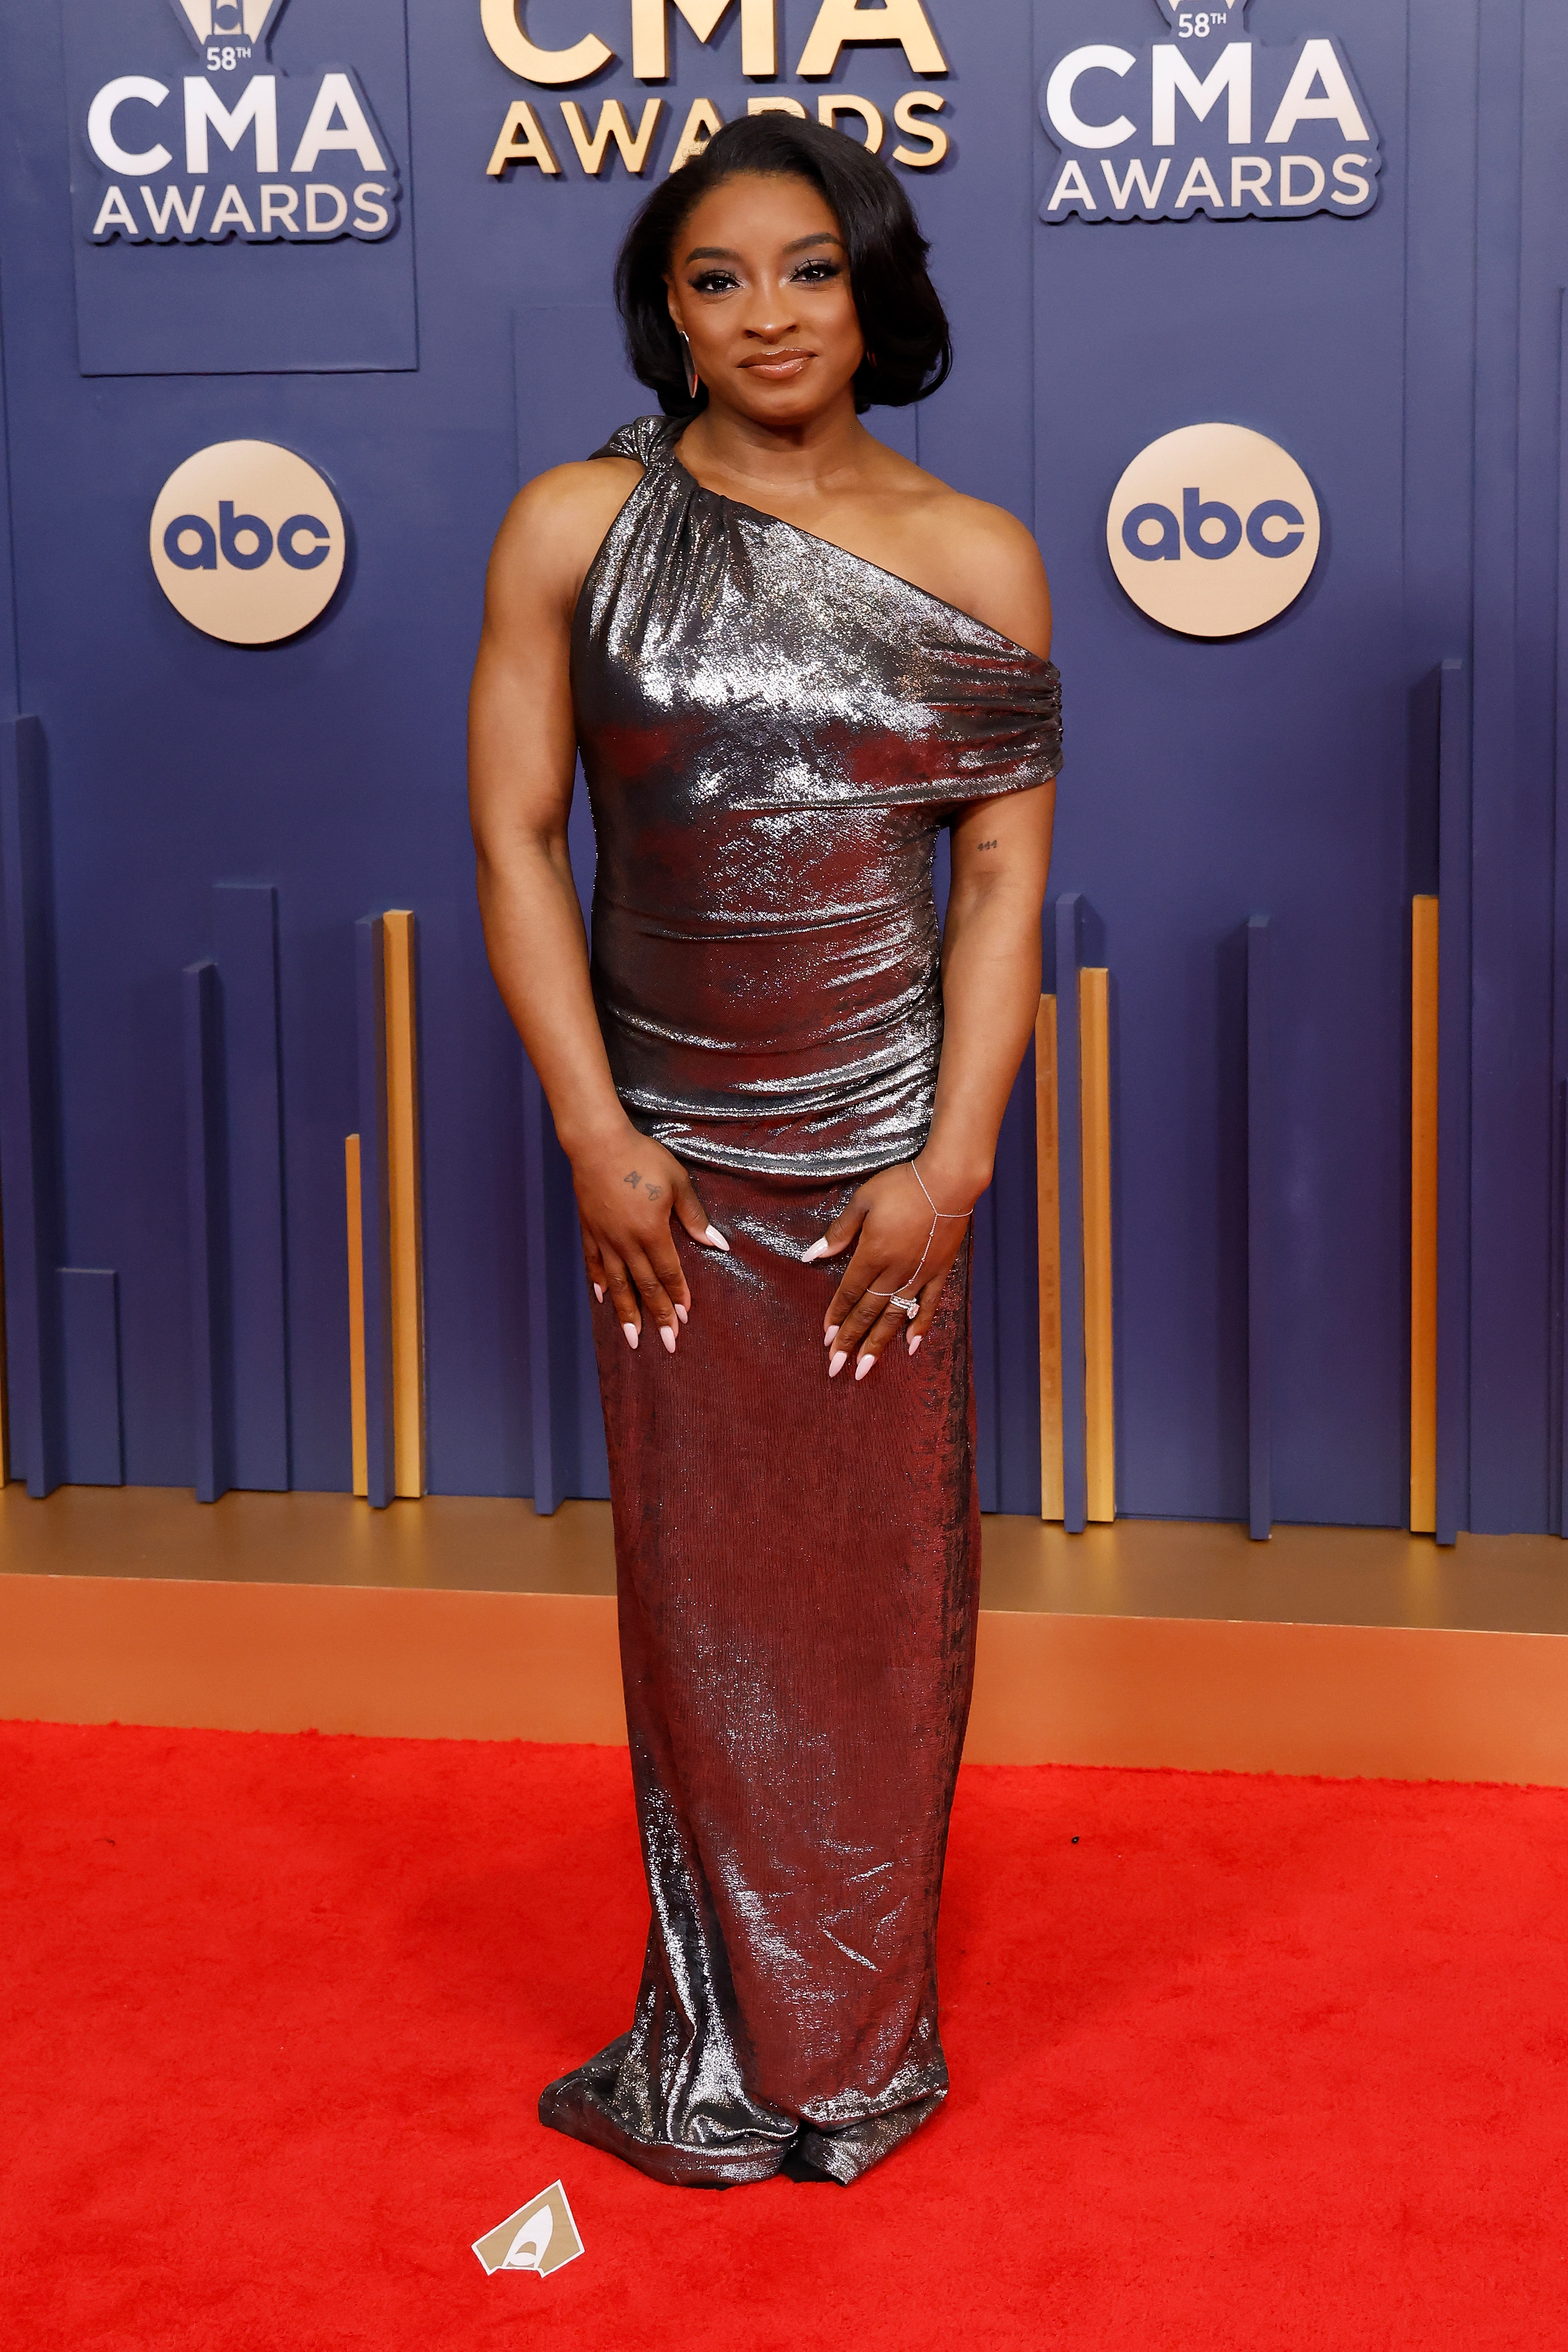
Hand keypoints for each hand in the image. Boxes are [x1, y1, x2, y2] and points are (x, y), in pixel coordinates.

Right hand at [571, 1124, 726, 1353]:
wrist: (598, 1143)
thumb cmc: (642, 1158)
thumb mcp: (676, 1183)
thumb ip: (695, 1217)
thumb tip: (718, 1244)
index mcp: (651, 1232)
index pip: (667, 1272)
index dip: (677, 1296)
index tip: (685, 1318)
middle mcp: (626, 1242)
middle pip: (644, 1286)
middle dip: (658, 1316)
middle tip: (667, 1342)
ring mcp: (605, 1238)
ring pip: (617, 1284)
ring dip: (627, 1312)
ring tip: (632, 1338)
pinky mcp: (589, 1230)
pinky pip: (594, 1264)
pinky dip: (599, 1283)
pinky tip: (603, 1300)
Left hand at [807, 1160, 976, 1381]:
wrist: (948, 1181)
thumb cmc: (902, 1186)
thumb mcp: (863, 1201)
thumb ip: (840, 1232)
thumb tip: (813, 1255)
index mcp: (872, 1254)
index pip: (849, 1292)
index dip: (836, 1316)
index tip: (825, 1338)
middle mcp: (894, 1272)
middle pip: (868, 1313)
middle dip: (850, 1341)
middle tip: (836, 1367)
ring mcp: (918, 1275)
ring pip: (894, 1317)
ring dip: (878, 1344)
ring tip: (865, 1368)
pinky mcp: (939, 1272)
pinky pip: (928, 1306)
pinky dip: (919, 1327)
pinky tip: (910, 1347)